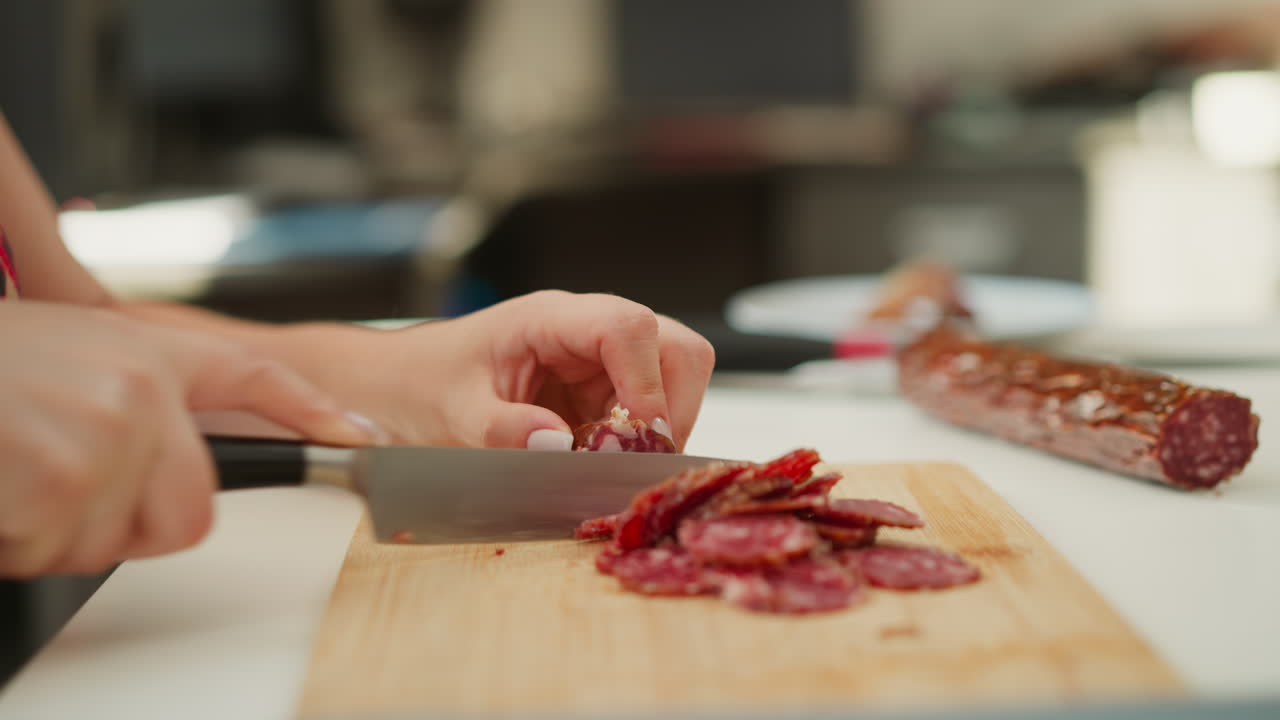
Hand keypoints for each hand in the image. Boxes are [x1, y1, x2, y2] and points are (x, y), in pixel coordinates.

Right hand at [0, 302, 385, 577]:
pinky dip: (15, 541)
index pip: (256, 381)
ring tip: (11, 468)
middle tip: (62, 488)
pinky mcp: (59, 480)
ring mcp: (104, 436)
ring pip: (110, 543)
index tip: (366, 440)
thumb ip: (132, 390)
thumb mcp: (68, 349)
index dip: (317, 414)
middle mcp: (141, 392)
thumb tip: (169, 444)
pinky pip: (54, 553)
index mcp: (146, 356)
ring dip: (51, 532)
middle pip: (189, 514)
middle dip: (128, 525)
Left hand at [364, 291, 715, 450]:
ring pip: (673, 380)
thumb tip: (556, 445)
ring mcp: (599, 361)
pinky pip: (647, 412)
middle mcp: (586, 330)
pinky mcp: (601, 391)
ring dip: (657, 430)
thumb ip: (501, 430)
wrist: (401, 388)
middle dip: (673, 408)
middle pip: (676, 349)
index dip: (648, 383)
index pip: (629, 328)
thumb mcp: (452, 415)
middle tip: (639, 460)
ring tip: (609, 463)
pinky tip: (598, 462)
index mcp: (550, 319)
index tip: (640, 437)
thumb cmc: (422, 386)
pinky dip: (638, 444)